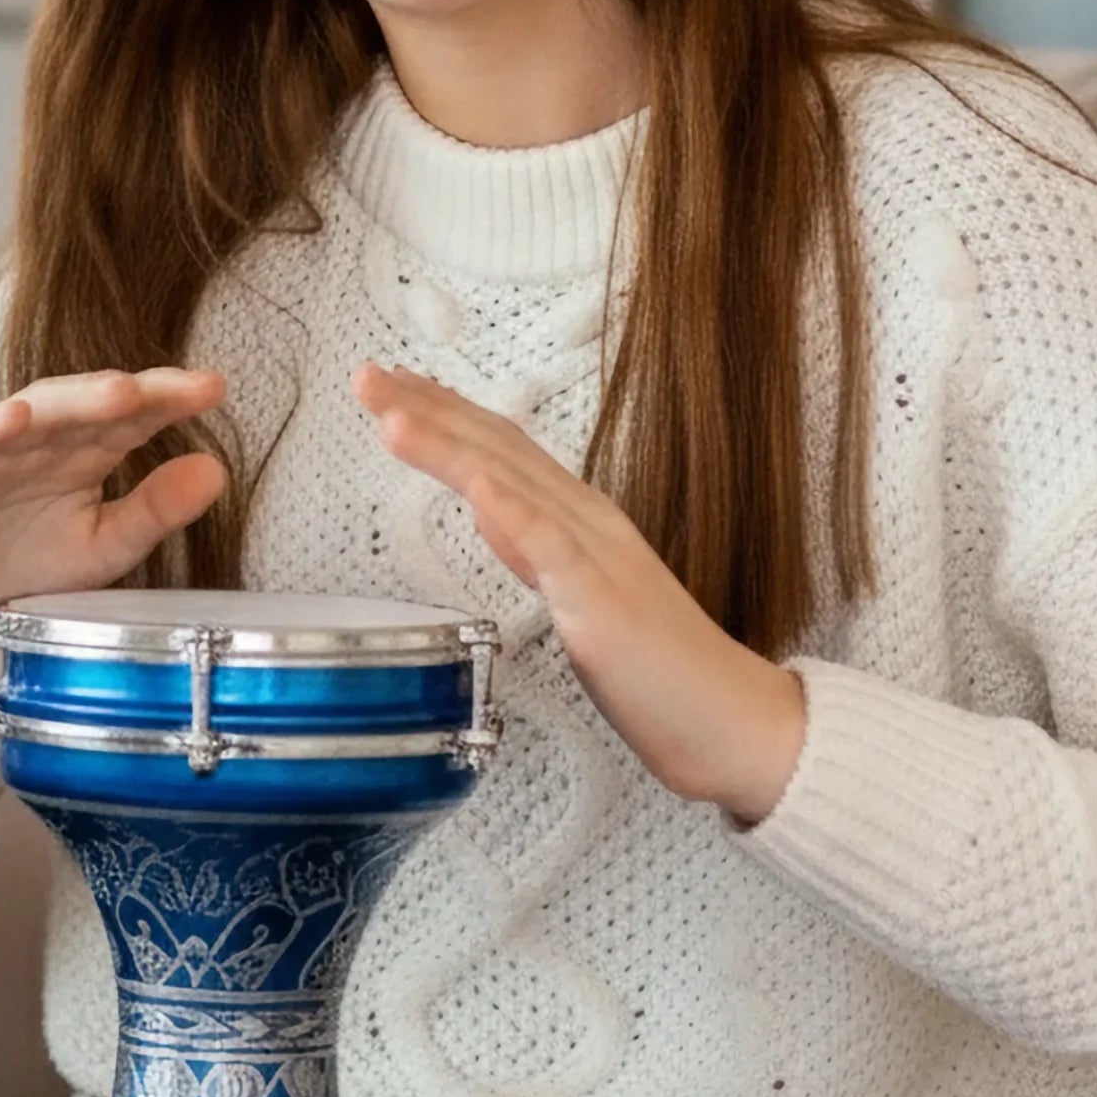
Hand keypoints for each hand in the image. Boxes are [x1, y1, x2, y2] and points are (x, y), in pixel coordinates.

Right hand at [0, 368, 228, 711]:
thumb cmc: (25, 567)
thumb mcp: (102, 548)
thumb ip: (155, 512)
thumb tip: (218, 470)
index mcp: (87, 452)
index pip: (135, 417)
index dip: (172, 400)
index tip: (215, 390)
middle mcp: (44, 438)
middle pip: (92, 404)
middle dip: (137, 392)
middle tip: (185, 386)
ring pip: (36, 411)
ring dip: (76, 399)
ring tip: (121, 392)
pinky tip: (17, 417)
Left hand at [350, 362, 805, 821]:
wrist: (730, 722)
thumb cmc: (655, 672)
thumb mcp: (572, 594)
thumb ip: (531, 548)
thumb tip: (484, 506)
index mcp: (577, 520)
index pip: (500, 449)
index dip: (442, 412)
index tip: (389, 384)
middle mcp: (586, 522)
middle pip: (496, 449)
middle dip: (425, 409)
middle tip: (366, 374)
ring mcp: (596, 559)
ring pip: (513, 484)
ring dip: (449, 444)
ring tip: (391, 411)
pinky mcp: (604, 605)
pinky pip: (555, 551)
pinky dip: (513, 514)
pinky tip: (477, 487)